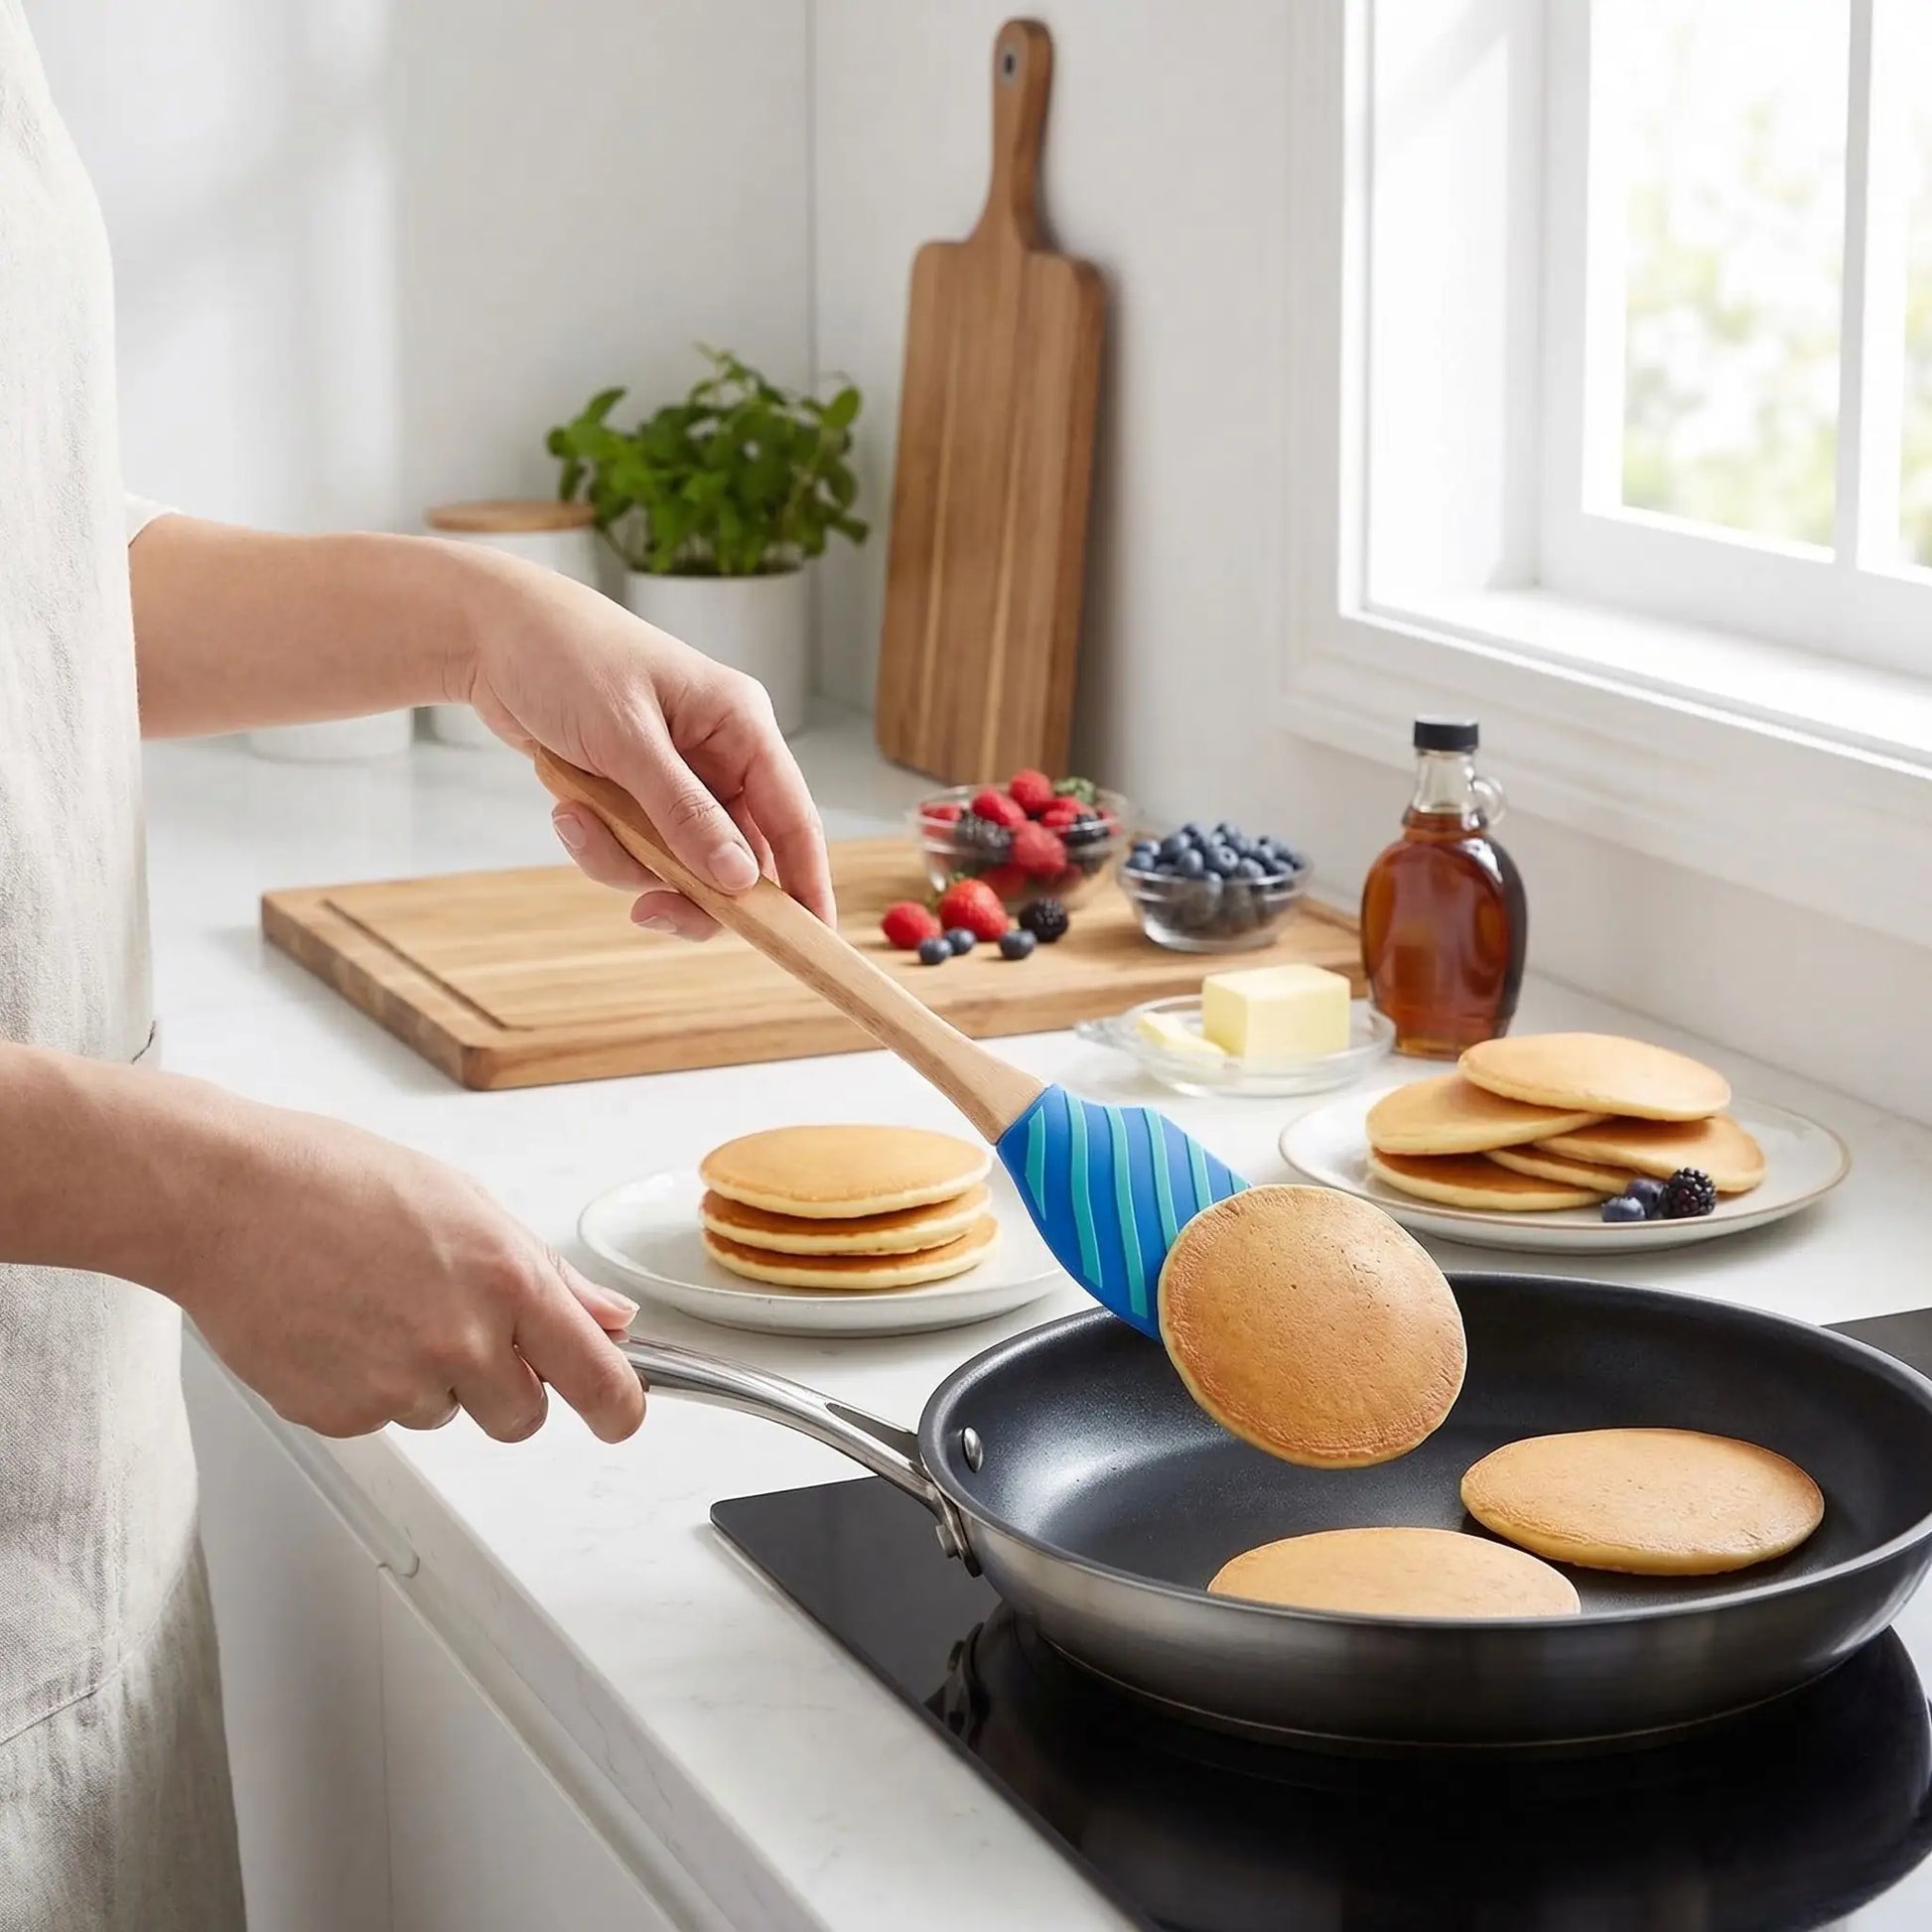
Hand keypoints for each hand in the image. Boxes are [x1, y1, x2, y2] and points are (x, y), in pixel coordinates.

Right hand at [168, 1091, 645, 1443]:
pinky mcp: (340, 1415)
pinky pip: (381, 1419)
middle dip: (507, 1388)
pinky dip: (368, 1385)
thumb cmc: (339, 1182)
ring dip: (428, 1377)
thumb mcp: (469, 1204)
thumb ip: (548, 1275)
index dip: (618, 1407)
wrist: (226, 1199)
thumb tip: (609, 1318)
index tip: (621, 1416)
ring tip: (378, 1304)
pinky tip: (339, 1326)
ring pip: (446, 1414)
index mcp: (508, 1281)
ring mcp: (398, 1386)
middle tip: (460, 1329)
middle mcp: (462, 1342)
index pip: (595, 1377)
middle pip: (523, 1416)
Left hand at [456, 556, 834, 939]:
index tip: (812, 940)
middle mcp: (718, 757)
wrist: (489, 634)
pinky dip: (599, 844)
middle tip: (649, 913)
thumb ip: (684, 811)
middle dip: (688, 888)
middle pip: (736, 859)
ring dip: (625, 859)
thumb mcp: (625, 737)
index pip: (793, 817)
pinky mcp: (637, 796)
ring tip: (575, 817)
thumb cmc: (564, 656)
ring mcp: (677, 780)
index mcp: (740, 726)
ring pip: (679, 865)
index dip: (807, 882)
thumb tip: (740, 879)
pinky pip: (636, 853)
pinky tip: (565, 806)